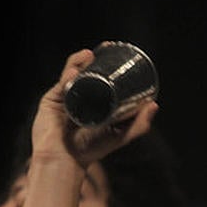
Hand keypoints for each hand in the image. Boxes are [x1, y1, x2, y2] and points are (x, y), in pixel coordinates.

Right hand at [31, 48, 157, 170]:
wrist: (64, 159)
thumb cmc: (90, 151)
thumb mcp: (120, 136)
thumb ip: (139, 125)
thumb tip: (154, 105)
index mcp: (95, 103)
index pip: (102, 79)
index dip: (108, 65)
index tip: (118, 53)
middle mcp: (80, 98)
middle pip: (87, 72)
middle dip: (95, 58)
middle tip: (107, 47)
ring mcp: (65, 97)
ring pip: (73, 73)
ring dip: (81, 61)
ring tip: (90, 55)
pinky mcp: (52, 99)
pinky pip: (61, 82)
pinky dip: (68, 74)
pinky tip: (76, 71)